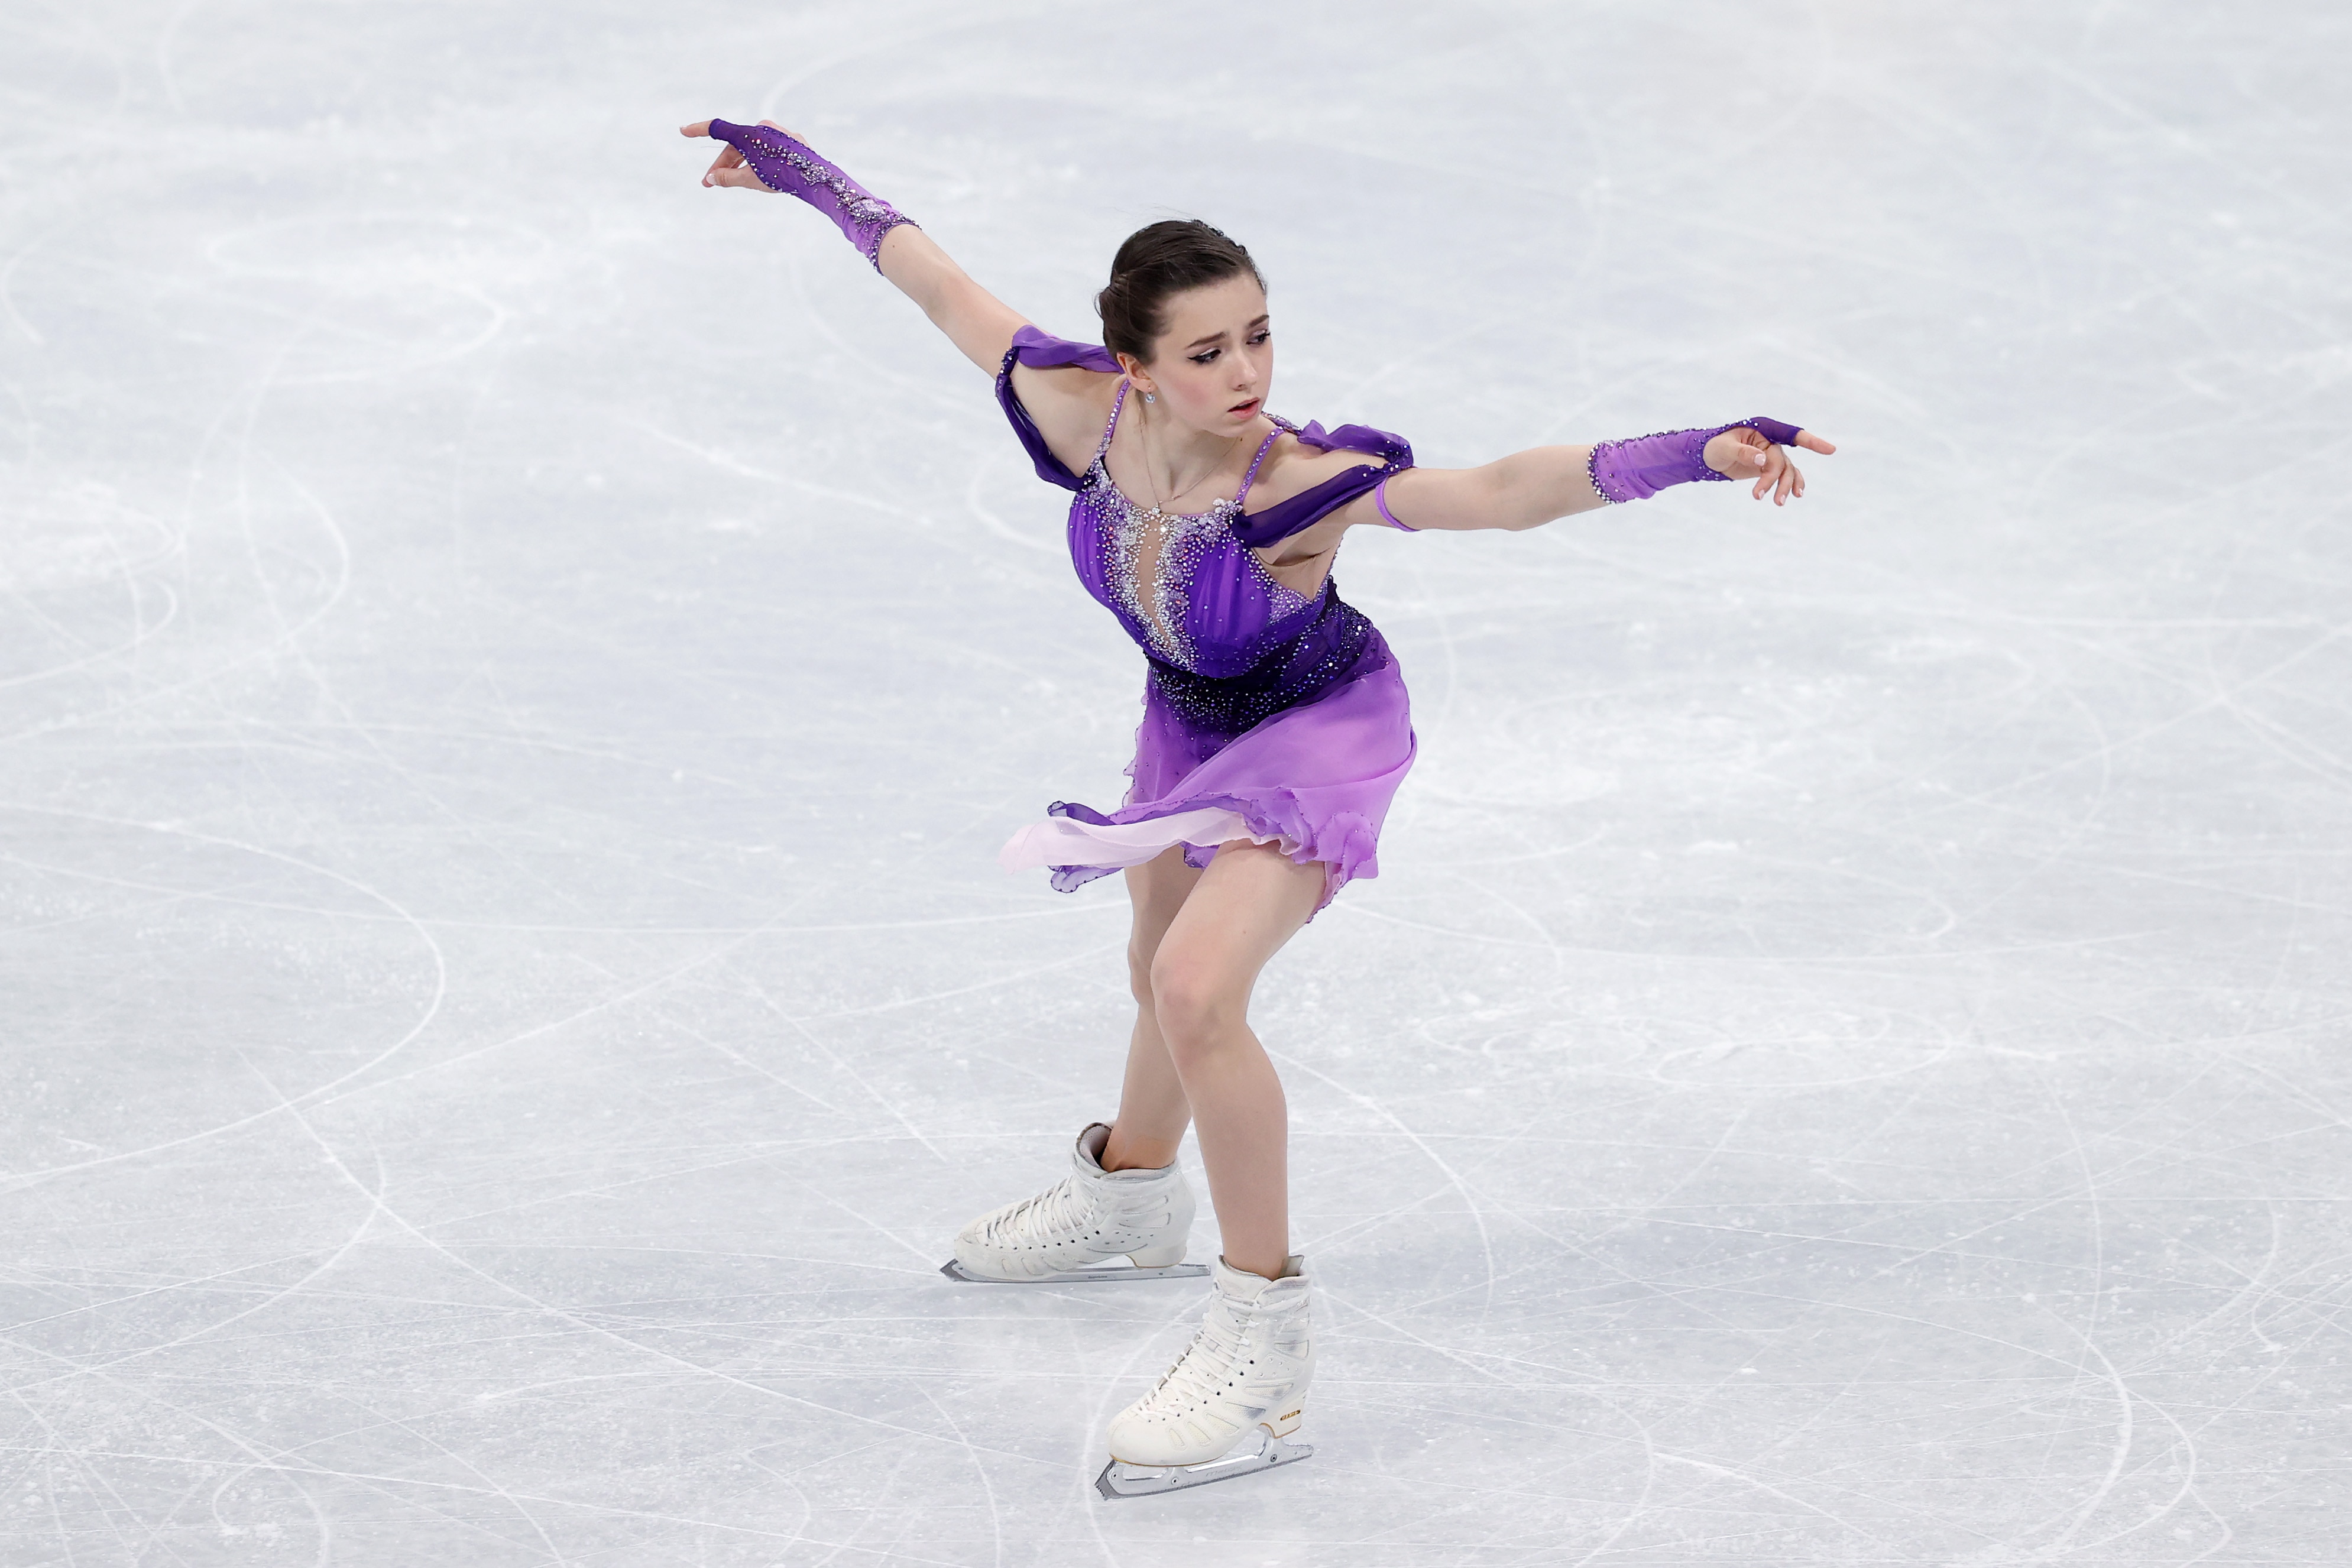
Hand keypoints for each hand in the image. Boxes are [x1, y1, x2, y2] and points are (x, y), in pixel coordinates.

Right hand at [677, 118, 801, 190]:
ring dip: (739, 164)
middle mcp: (762, 127)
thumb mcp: (749, 179)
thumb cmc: (780, 177)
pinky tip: (759, 176)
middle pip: (735, 145)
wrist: (815, 178)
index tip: (683, 131)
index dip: (698, 129)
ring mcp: (778, 133)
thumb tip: (710, 178)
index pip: (717, 129)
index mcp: (748, 133)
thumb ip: (726, 177)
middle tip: (708, 183)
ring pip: (752, 148)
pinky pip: (768, 149)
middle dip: (722, 165)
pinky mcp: (792, 141)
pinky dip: (758, 161)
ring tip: (730, 182)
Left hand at [1704, 425, 1837, 505]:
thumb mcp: (1724, 448)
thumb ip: (1743, 453)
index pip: (1790, 434)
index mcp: (1762, 429)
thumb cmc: (1714, 447)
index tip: (1830, 451)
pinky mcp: (1769, 466)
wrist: (1708, 457)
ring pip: (1786, 470)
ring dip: (1784, 486)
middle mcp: (1771, 440)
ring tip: (1778, 503)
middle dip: (1775, 480)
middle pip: (1782, 461)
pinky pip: (1785, 475)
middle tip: (1763, 497)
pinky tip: (1793, 496)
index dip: (1811, 442)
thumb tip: (1762, 460)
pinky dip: (1790, 485)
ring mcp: (1771, 453)